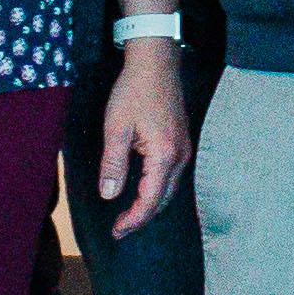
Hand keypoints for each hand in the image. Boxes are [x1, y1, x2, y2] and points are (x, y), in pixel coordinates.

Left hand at [93, 41, 191, 230]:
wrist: (155, 63)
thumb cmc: (134, 91)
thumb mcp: (116, 127)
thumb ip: (113, 164)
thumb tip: (109, 194)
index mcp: (164, 155)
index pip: (150, 200)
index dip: (133, 219)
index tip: (116, 231)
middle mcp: (180, 156)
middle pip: (163, 199)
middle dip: (142, 217)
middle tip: (120, 230)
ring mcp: (184, 149)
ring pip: (169, 189)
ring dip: (150, 205)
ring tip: (129, 216)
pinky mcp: (181, 142)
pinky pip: (171, 176)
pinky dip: (157, 190)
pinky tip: (144, 191)